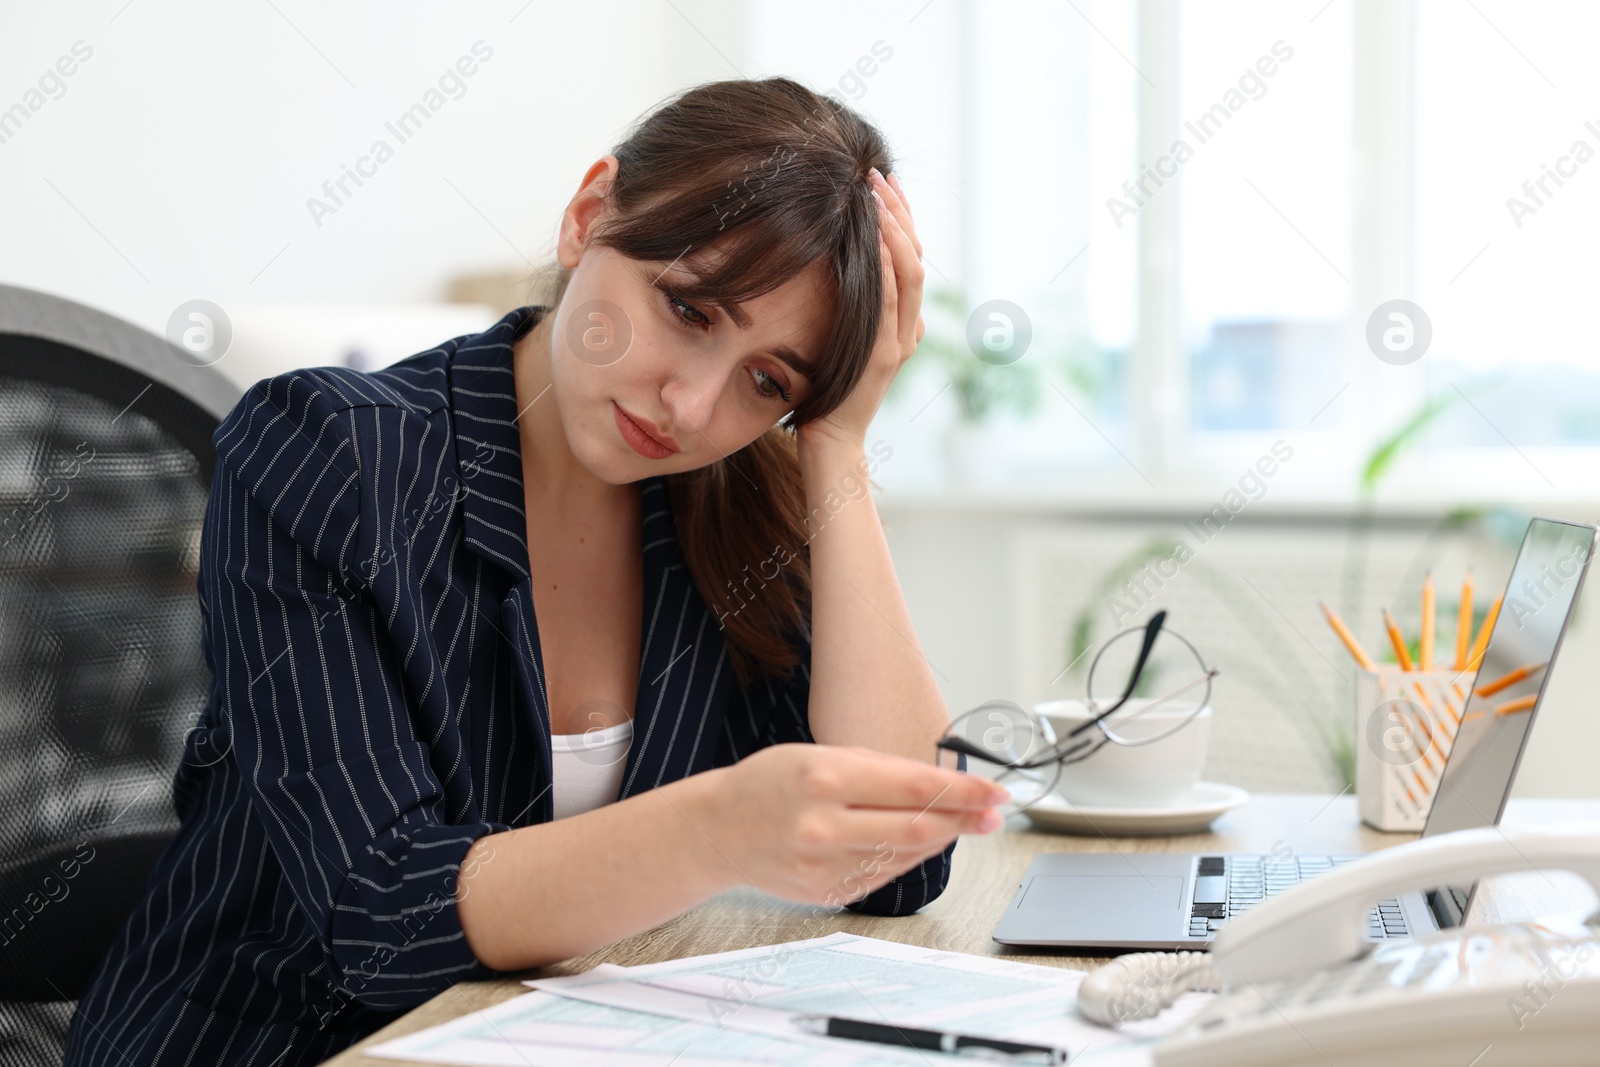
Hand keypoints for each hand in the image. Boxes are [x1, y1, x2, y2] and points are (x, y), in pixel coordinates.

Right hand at [701, 743, 1006, 906]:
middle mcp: (826, 826)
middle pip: (920, 829)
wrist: (718, 830)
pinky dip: (907, 857)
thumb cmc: (770, 783)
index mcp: (825, 778)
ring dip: (941, 839)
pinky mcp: (828, 892)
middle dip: (966, 821)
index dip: (966, 791)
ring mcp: (826, 866)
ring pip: (907, 856)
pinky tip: (914, 841)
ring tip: (959, 822)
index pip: (915, 788)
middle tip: (994, 813)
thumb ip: (880, 769)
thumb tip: (942, 785)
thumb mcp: (820, 754)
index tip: (997, 791)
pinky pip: (885, 874)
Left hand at [798, 167, 925, 453]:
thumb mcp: (846, 343)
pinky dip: (884, 268)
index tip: (883, 183)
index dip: (901, 220)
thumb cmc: (829, 393)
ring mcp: (898, 343)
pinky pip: (888, 304)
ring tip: (875, 193)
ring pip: (908, 275)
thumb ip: (857, 313)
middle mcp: (908, 330)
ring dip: (893, 230)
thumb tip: (848, 273)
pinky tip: (875, 238)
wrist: (831, 441)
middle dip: (898, 213)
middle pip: (915, 258)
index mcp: (902, 324)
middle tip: (878, 175)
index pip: (909, 260)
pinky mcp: (882, 356)